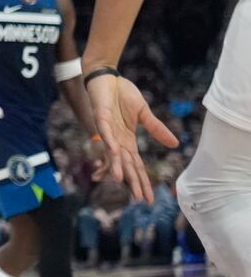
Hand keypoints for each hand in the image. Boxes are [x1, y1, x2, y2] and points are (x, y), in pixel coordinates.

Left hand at [87, 73, 177, 202]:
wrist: (106, 77)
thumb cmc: (122, 94)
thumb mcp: (144, 114)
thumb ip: (156, 129)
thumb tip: (175, 144)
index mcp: (127, 140)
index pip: (136, 165)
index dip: (142, 181)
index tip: (149, 199)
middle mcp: (116, 139)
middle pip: (127, 164)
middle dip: (133, 181)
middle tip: (140, 199)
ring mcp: (107, 129)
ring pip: (113, 152)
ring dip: (117, 166)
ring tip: (120, 181)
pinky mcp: (101, 116)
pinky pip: (104, 131)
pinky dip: (108, 141)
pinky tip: (112, 151)